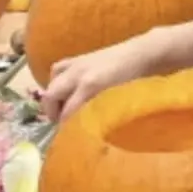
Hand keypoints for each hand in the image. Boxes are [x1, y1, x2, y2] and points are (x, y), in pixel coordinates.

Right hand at [41, 32, 167, 121]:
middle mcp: (78, 74)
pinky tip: (64, 90)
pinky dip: (56, 81)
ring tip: (60, 109)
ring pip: (52, 83)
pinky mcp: (78, 58)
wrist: (141, 54)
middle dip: (52, 113)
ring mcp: (76, 64)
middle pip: (50, 96)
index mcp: (89, 86)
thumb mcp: (119, 100)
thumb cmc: (135, 80)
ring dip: (52, 97)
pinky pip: (58, 70)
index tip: (68, 137)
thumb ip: (101, 113)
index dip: (65, 127)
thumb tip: (86, 128)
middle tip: (62, 125)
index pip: (67, 112)